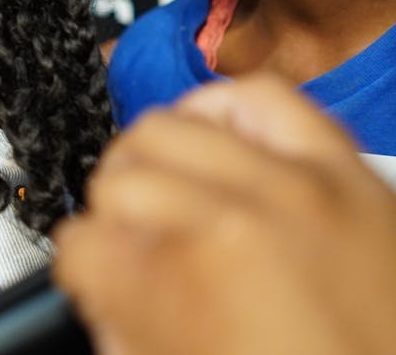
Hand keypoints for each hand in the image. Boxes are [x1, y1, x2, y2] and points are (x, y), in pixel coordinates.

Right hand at [53, 75, 395, 353]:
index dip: (86, 270)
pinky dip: (227, 111)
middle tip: (143, 246)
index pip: (79, 242)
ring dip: (157, 165)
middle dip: (117, 218)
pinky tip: (222, 146)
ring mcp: (288, 188)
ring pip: (168, 126)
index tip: (104, 281)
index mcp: (175, 289)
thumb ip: (119, 323)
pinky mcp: (341, 171)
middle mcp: (227, 223)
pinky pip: (263, 97)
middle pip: (116, 178)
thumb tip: (98, 277)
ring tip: (178, 198)